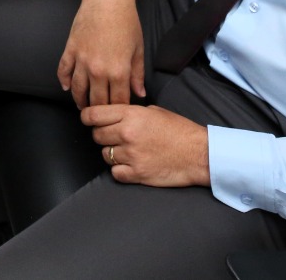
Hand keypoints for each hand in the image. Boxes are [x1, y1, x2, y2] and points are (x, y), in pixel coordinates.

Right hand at [57, 0, 143, 106]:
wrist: (107, 0)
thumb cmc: (126, 22)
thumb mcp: (138, 49)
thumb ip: (138, 74)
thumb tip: (139, 93)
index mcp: (118, 71)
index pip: (118, 101)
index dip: (119, 110)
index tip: (119, 114)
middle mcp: (98, 70)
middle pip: (97, 101)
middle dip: (99, 111)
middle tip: (100, 116)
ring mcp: (82, 61)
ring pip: (77, 90)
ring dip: (80, 101)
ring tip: (83, 106)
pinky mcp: (71, 50)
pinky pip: (63, 71)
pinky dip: (64, 81)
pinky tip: (67, 88)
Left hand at [83, 104, 209, 186]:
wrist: (198, 154)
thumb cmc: (179, 131)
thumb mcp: (154, 111)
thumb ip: (131, 113)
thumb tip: (113, 115)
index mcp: (131, 115)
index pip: (93, 115)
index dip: (87, 117)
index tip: (88, 120)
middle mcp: (127, 133)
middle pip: (96, 135)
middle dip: (103, 136)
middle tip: (114, 137)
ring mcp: (131, 155)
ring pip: (105, 154)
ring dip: (113, 154)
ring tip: (128, 152)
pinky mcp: (137, 174)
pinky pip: (115, 173)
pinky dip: (120, 171)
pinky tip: (131, 165)